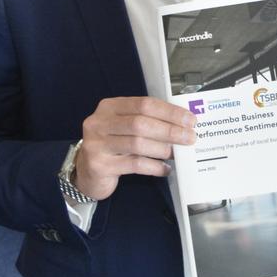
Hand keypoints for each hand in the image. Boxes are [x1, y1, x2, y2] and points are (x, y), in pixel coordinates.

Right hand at [75, 97, 196, 200]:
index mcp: (109, 107)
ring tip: (177, 153)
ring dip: (162, 149)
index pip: (144, 104)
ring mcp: (97, 144)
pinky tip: (165, 169)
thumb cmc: (112, 145)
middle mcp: (99, 123)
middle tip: (190, 138)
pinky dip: (153, 166)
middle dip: (170, 130)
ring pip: (137, 144)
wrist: (86, 172)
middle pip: (141, 123)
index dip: (169, 112)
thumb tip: (182, 123)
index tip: (190, 120)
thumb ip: (146, 121)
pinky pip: (134, 164)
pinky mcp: (100, 166)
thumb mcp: (123, 126)